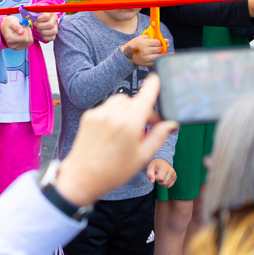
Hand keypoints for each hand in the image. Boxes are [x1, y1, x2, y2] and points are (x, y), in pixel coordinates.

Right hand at [0, 14, 32, 50]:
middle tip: (23, 27)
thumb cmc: (8, 23)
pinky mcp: (19, 48)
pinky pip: (29, 43)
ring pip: (30, 42)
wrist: (4, 27)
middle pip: (29, 41)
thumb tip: (22, 32)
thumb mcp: (12, 21)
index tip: (22, 26)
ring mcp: (16, 48)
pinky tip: (23, 34)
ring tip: (22, 31)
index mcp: (10, 39)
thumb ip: (17, 27)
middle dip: (28, 32)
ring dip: (28, 35)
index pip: (26, 38)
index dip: (26, 31)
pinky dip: (28, 38)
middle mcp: (12, 46)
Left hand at [30, 11, 59, 43]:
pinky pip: (52, 37)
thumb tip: (30, 13)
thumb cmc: (37, 15)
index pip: (45, 17)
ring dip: (42, 32)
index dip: (38, 19)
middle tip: (36, 25)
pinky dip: (45, 37)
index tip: (35, 19)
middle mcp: (54, 19)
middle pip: (50, 25)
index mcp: (50, 12)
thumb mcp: (35, 11)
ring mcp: (56, 26)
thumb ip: (33, 11)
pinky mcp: (54, 33)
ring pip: (53, 32)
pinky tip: (41, 33)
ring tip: (38, 29)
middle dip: (40, 26)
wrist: (40, 19)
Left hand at [55, 77, 177, 206]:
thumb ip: (158, 136)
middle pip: (134, 101)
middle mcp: (112, 116)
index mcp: (129, 125)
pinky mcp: (88, 116)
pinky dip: (114, 113)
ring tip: (129, 129)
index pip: (144, 98)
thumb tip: (171, 124)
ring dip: (128, 109)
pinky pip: (107, 107)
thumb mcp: (142, 156)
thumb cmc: (113, 171)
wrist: (82, 176)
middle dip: (143, 110)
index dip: (152, 87)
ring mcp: (98, 114)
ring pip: (120, 101)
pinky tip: (114, 130)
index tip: (156, 78)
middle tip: (146, 127)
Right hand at [121, 34, 164, 66]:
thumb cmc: (133, 45)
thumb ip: (149, 36)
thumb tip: (158, 36)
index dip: (163, 41)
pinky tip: (162, 57)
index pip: (158, 42)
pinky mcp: (146, 64)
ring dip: (163, 53)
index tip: (166, 41)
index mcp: (144, 43)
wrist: (126, 55)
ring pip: (159, 56)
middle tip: (165, 45)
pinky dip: (159, 59)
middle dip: (163, 47)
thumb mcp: (139, 38)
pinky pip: (156, 61)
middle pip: (159, 49)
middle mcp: (146, 51)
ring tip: (164, 51)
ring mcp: (146, 58)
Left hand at [146, 158, 176, 188]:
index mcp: (165, 167)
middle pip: (164, 183)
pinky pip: (169, 185)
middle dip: (158, 181)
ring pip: (167, 185)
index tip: (155, 174)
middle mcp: (171, 171)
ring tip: (160, 177)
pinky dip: (165, 184)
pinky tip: (163, 179)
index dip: (156, 178)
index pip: (160, 178)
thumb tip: (152, 181)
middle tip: (157, 176)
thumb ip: (149, 174)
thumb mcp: (150, 167)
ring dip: (161, 183)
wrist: (162, 162)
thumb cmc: (156, 165)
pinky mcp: (175, 178)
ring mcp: (174, 175)